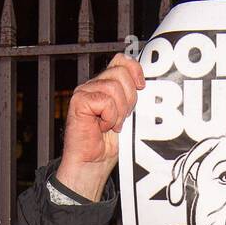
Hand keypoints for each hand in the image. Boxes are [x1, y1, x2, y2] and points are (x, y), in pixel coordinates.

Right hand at [55, 54, 144, 200]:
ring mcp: (85, 91)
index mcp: (106, 84)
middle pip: (121, 72)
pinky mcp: (79, 101)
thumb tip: (146, 82)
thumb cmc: (108, 144)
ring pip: (114, 87)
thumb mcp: (128, 115)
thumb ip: (132, 96)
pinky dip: (109, 117)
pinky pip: (105, 101)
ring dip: (119, 111)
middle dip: (130, 98)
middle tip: (123, 117)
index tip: (142, 87)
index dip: (135, 70)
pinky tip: (103, 127)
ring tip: (113, 124)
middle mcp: (94, 84)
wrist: (93, 163)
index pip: (122, 61)